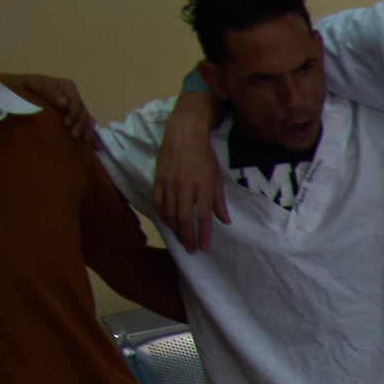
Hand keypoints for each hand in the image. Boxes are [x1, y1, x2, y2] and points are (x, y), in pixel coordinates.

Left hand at [0, 70, 100, 145]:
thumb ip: (48, 91)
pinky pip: (84, 125)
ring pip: (86, 119)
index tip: (67, 123)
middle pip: (83, 111)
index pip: (75, 101)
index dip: (74, 113)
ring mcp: (73, 108)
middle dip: (81, 124)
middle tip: (74, 136)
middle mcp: (73, 97)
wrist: (15, 91)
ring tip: (85, 142)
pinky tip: (96, 146)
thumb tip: (64, 102)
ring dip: (87, 131)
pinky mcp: (71, 118)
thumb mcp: (33, 84)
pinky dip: (91, 135)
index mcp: (66, 87)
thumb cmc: (23, 87)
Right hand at [154, 86, 227, 251]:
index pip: (203, 217)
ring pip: (170, 213)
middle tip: (191, 250)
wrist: (184, 134)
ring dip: (175, 230)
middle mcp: (185, 187)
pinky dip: (163, 216)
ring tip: (181, 240)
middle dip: (188, 237)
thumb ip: (219, 201)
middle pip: (184, 219)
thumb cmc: (205, 156)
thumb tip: (225, 221)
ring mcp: (169, 184)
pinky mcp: (158, 180)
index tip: (204, 248)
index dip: (203, 235)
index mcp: (203, 187)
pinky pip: (158, 203)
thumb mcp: (217, 178)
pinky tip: (168, 223)